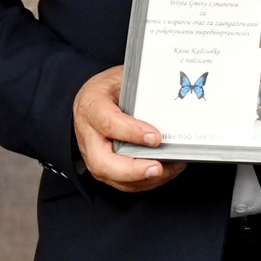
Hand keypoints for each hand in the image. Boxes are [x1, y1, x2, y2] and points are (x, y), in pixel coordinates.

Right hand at [73, 66, 183, 191]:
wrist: (90, 100)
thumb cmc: (110, 88)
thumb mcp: (122, 78)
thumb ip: (141, 90)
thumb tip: (172, 96)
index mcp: (91, 107)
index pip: (108, 123)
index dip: (132, 132)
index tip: (156, 137)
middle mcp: (88, 136)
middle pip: (103, 162)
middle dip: (132, 170)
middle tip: (158, 167)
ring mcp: (93, 156)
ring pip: (113, 177)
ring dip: (144, 179)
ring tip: (171, 168)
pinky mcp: (103, 168)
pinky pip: (122, 183)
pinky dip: (146, 182)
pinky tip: (167, 171)